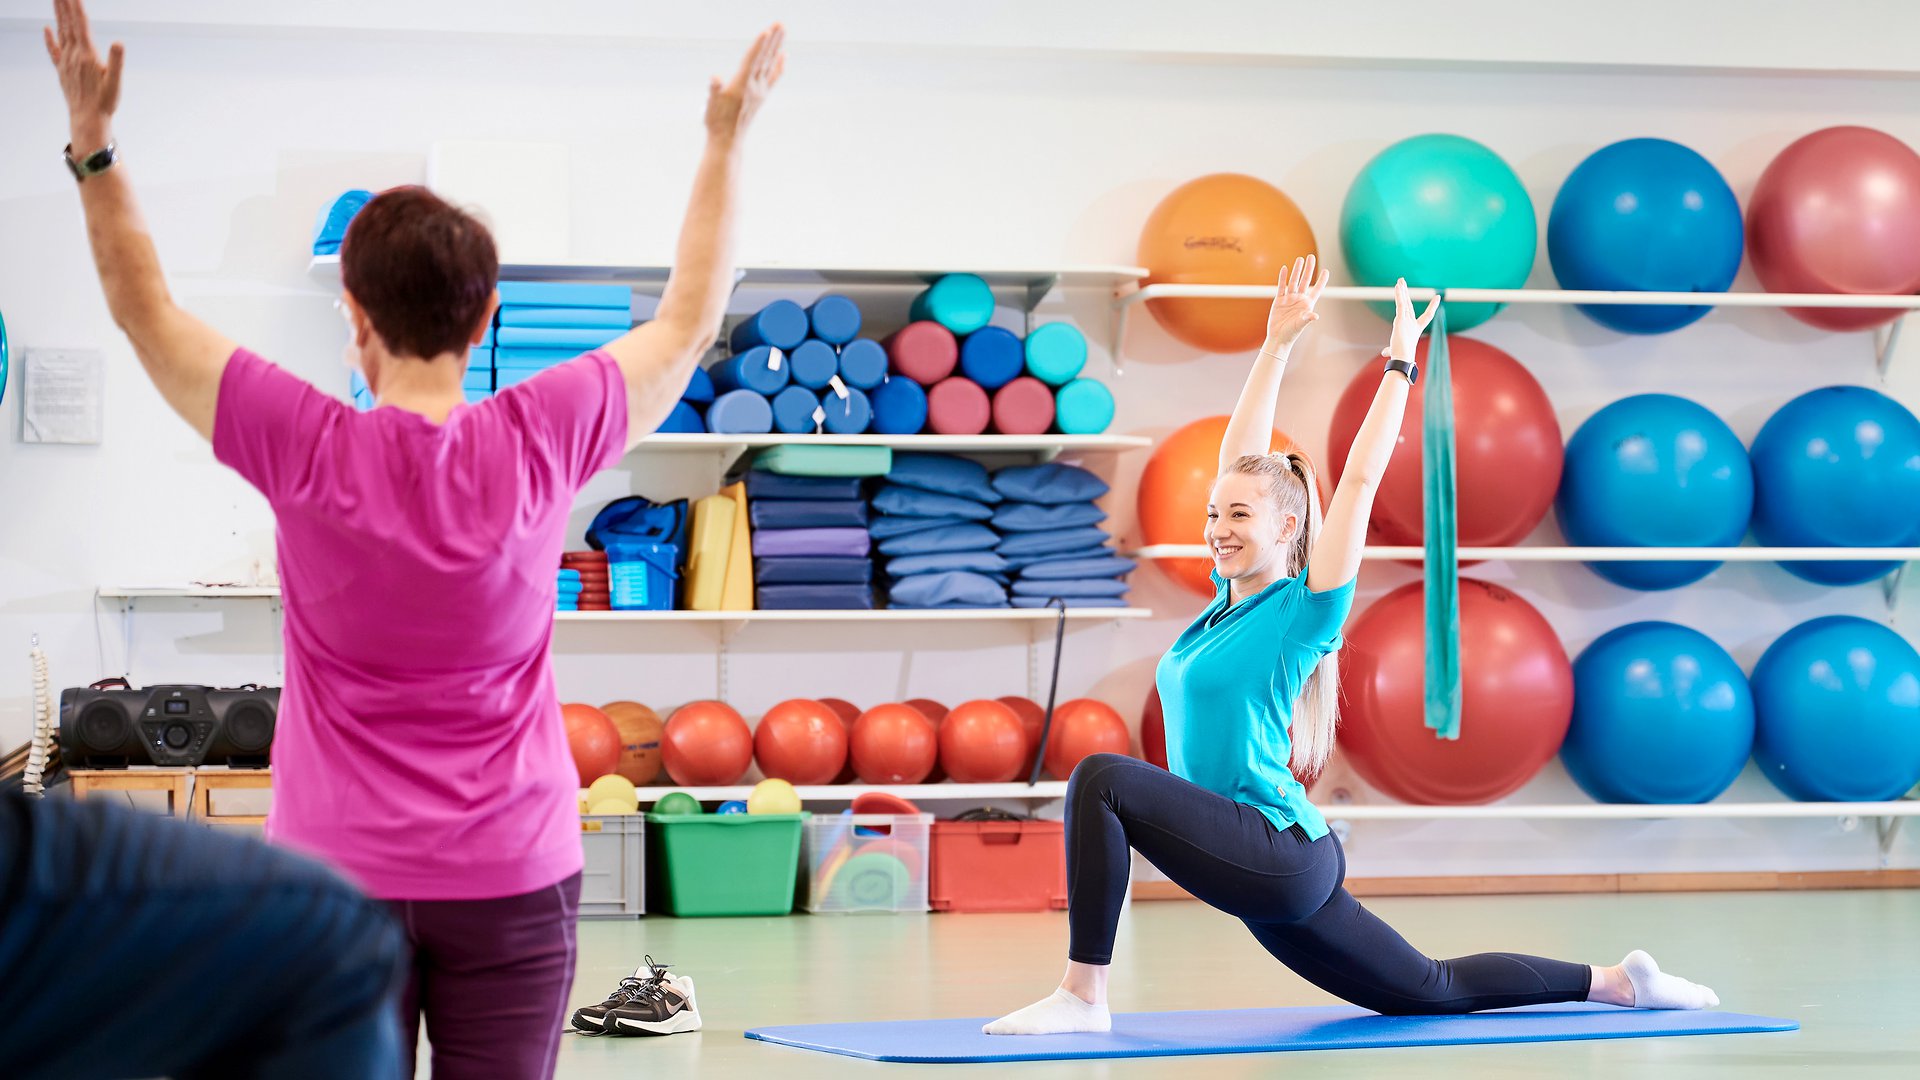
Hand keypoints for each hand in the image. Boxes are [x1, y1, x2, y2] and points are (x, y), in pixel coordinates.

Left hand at [44, 0, 122, 148]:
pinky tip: (46, 28)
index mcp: (87, 55)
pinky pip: (54, 50)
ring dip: (58, 15)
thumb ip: (116, 61)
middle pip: (67, 24)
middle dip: (65, 5)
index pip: (81, 25)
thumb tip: (119, 43)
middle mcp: (73, 55)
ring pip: (60, 32)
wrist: (87, 119)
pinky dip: (49, 38)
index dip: (76, 7)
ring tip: (56, 0)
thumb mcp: (116, 82)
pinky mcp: (62, 70)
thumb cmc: (105, 102)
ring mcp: (66, 62)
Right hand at [705, 24, 785, 143]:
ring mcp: (759, 91)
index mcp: (741, 86)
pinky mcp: (761, 96)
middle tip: (781, 23)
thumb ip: (714, 90)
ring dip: (776, 46)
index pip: (752, 60)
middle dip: (772, 39)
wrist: (728, 141)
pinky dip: (779, 65)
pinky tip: (784, 56)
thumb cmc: (716, 122)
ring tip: (782, 30)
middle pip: (765, 58)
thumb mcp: (710, 105)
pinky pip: (773, 77)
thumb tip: (715, 79)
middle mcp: (754, 87)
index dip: (759, 44)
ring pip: (770, 63)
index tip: (768, 30)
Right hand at [1264, 254, 1329, 351]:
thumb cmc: (1292, 333)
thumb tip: (1315, 316)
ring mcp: (1289, 298)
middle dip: (1309, 269)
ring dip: (1297, 270)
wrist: (1278, 337)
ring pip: (1293, 281)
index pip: (1317, 289)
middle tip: (1311, 257)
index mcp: (1307, 304)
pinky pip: (1281, 286)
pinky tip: (1284, 268)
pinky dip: (1282, 278)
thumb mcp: (1301, 325)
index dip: (1322, 280)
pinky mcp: (1279, 300)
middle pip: (1305, 281)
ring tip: (1300, 259)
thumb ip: (1307, 318)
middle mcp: (1299, 299)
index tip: (1326, 271)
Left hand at [1388, 278, 1439, 359]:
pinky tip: (1398, 286)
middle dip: (1406, 292)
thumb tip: (1384, 352)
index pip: (1426, 316)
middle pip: (1409, 304)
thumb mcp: (1394, 350)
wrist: (1402, 356)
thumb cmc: (1400, 355)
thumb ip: (1389, 349)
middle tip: (1403, 282)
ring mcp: (1407, 320)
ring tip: (1400, 280)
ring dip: (1402, 290)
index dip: (1433, 307)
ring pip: (1405, 302)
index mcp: (1415, 329)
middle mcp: (1413, 323)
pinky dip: (1399, 295)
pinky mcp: (1401, 319)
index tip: (1438, 298)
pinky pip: (1400, 304)